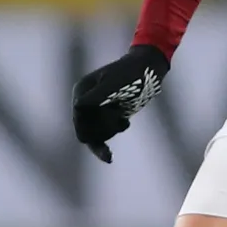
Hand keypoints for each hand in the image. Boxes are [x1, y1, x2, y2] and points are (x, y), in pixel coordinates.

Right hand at [72, 44, 169, 163]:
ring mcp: (95, 111)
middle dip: (102, 128)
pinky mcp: (106, 118)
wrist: (148, 69)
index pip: (79, 115)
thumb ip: (96, 96)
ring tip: (124, 121)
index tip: (113, 121)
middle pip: (84, 128)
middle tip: (121, 119)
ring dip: (108, 132)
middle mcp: (85, 101)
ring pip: (93, 135)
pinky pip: (99, 138)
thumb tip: (78, 108)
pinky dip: (102, 147)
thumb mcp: (114, 84)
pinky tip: (109, 157)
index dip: (91, 123)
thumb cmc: (132, 74)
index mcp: (82, 90)